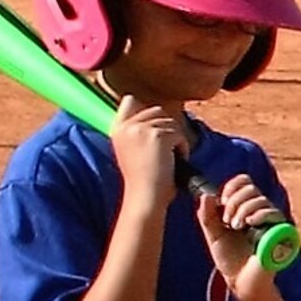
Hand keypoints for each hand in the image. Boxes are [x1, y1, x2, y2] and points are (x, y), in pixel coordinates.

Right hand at [109, 95, 184, 212]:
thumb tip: (157, 119)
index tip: (155, 133)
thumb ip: (137, 134)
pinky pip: (179, 134)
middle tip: (169, 151)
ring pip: (170, 122)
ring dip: (177, 139)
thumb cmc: (144, 184)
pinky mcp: (157, 135)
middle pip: (157, 110)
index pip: (130, 101)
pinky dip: (183, 148)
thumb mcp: (132, 153)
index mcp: (117, 129)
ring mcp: (141, 129)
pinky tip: (176, 162)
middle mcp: (126, 126)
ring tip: (172, 159)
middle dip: (167, 128)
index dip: (148, 113)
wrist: (145, 199)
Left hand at [196, 172, 285, 295]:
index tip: (222, 202)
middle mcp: (259, 212)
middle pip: (250, 188)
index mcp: (244, 208)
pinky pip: (273, 213)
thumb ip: (207, 215)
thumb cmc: (230, 259)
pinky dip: (259, 214)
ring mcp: (270, 222)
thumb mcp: (213, 234)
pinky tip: (250, 224)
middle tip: (228, 222)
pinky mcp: (280, 232)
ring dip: (242, 210)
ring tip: (236, 227)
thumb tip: (207, 195)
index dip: (232, 187)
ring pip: (259, 199)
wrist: (241, 280)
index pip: (244, 183)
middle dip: (234, 202)